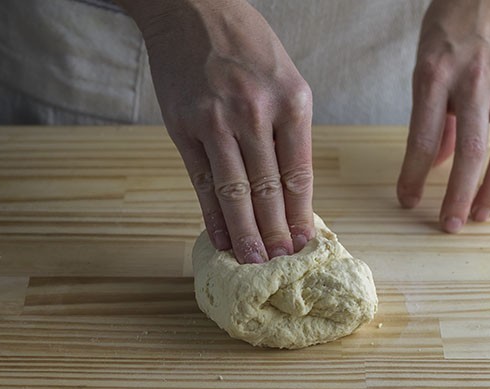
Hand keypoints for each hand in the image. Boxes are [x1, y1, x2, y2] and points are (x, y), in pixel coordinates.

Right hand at [117, 0, 314, 262]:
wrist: (193, 9)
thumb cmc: (244, 45)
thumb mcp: (284, 77)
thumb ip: (288, 129)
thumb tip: (288, 186)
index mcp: (292, 101)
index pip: (299, 173)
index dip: (301, 214)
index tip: (305, 241)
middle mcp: (256, 113)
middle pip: (268, 189)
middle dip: (276, 232)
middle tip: (281, 263)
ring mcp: (216, 121)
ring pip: (234, 191)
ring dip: (245, 233)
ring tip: (253, 261)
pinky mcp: (184, 127)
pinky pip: (201, 180)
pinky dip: (211, 213)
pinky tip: (219, 236)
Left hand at [397, 0, 489, 231]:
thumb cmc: (451, 27)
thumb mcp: (425, 65)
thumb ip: (430, 115)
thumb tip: (433, 163)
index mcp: (435, 77)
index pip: (422, 139)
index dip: (413, 175)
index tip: (407, 200)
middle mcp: (474, 83)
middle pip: (470, 152)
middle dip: (457, 194)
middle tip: (447, 224)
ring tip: (477, 215)